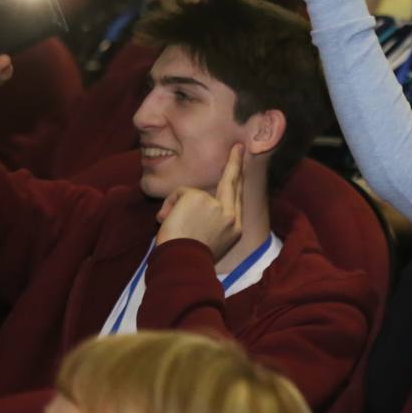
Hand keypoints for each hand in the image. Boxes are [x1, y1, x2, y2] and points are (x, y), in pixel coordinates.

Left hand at [155, 144, 244, 259]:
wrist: (181, 264)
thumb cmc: (189, 257)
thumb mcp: (210, 239)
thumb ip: (212, 219)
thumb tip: (198, 202)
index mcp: (234, 228)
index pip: (238, 199)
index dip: (240, 180)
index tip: (244, 163)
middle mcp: (231, 215)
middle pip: (231, 184)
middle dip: (235, 164)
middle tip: (238, 148)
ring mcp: (216, 206)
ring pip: (194, 193)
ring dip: (177, 206)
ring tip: (169, 222)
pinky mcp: (199, 199)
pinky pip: (179, 193)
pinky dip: (169, 206)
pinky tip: (167, 220)